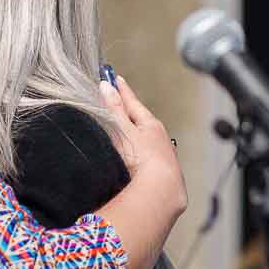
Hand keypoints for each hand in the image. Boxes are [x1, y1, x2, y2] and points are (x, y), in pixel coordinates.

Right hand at [101, 73, 186, 223]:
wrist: (162, 190)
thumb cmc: (144, 158)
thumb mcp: (124, 130)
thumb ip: (115, 110)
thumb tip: (106, 86)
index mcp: (151, 124)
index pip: (133, 102)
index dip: (122, 91)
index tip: (115, 78)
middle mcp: (159, 136)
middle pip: (141, 119)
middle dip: (129, 111)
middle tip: (119, 99)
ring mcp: (161, 153)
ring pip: (147, 137)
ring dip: (136, 131)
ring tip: (126, 128)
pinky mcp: (160, 170)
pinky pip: (148, 153)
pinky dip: (140, 150)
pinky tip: (136, 156)